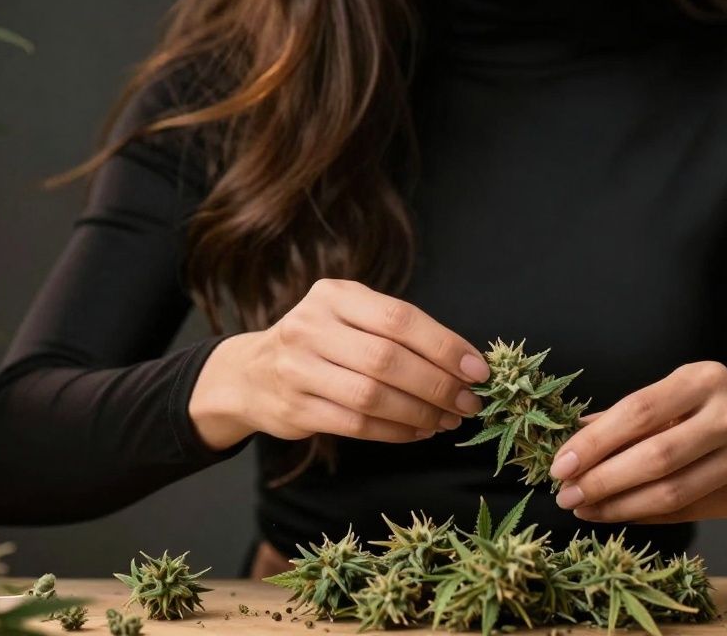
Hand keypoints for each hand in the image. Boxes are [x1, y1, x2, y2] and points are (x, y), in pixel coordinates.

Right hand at [189, 278, 488, 449]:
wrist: (250, 373)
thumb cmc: (320, 342)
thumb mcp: (349, 316)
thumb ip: (396, 330)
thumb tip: (463, 362)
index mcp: (334, 296)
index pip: (399, 319)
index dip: (444, 346)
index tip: (476, 370)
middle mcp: (311, 327)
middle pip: (387, 359)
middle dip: (438, 385)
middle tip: (468, 402)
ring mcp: (298, 369)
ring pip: (372, 396)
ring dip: (420, 412)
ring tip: (447, 419)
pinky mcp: (295, 409)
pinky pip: (357, 424)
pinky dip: (396, 431)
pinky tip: (418, 430)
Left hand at [547, 361, 726, 523]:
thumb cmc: (704, 408)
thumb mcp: (670, 395)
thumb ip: (623, 417)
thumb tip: (568, 443)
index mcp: (704, 379)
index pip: (639, 412)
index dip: (595, 441)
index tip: (560, 465)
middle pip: (656, 458)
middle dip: (602, 480)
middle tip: (564, 496)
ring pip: (671, 493)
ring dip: (618, 506)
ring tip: (583, 508)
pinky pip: (684, 512)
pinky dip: (642, 515)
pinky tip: (615, 513)